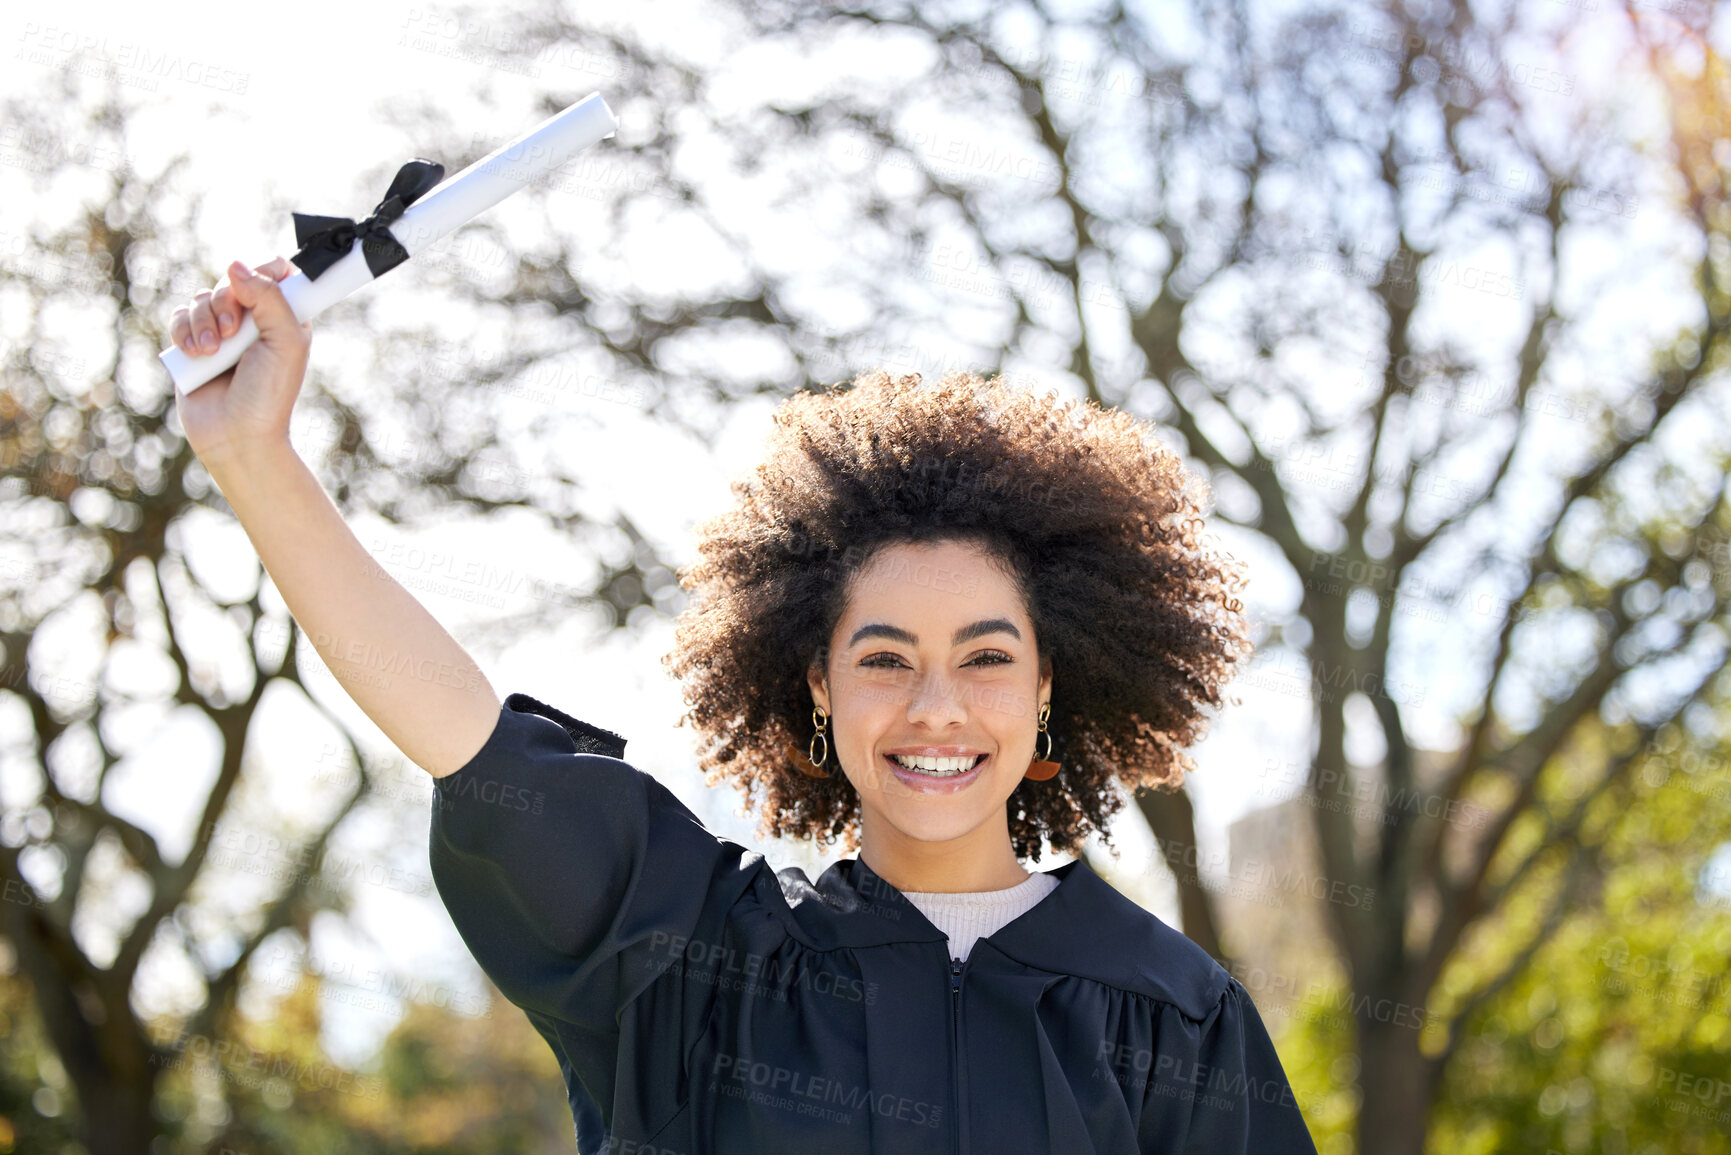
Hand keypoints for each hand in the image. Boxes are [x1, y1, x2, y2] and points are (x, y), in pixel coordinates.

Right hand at [169, 256, 310, 473]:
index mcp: (284, 316)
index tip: (256, 292)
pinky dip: (184, 332)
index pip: (274, 272)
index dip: (263, 272)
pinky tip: (196, 355)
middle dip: (226, 302)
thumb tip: (236, 266)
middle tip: (232, 332)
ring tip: (212, 353)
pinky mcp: (193, 344)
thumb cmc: (268, 395)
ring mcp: (221, 331)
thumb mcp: (284, 341)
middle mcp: (253, 321)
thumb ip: (269, 298)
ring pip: (201, 298)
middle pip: (232, 281)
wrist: (236, 435)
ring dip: (203, 321)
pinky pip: (179, 317)